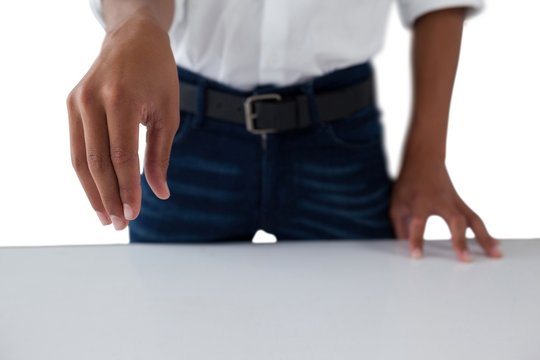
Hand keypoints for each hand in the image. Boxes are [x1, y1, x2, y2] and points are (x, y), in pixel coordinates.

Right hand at [67, 11, 179, 229]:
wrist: (133, 40)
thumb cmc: (157, 75)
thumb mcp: (168, 113)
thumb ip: (161, 154)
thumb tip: (160, 193)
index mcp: (122, 99)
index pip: (121, 156)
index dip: (127, 189)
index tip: (133, 215)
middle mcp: (93, 100)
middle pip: (96, 162)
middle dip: (108, 197)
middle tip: (119, 225)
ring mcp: (77, 101)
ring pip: (80, 159)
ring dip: (92, 192)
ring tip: (105, 217)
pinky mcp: (71, 104)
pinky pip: (76, 146)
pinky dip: (86, 173)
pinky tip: (97, 192)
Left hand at [390, 161, 501, 261]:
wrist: (423, 160)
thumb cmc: (408, 184)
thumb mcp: (396, 204)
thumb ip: (399, 227)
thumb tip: (403, 250)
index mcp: (420, 201)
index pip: (417, 222)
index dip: (416, 240)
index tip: (416, 256)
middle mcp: (441, 201)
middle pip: (454, 220)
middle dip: (460, 240)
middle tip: (466, 260)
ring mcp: (455, 202)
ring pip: (473, 219)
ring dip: (484, 238)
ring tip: (495, 256)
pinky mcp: (462, 205)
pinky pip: (476, 219)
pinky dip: (486, 233)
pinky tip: (495, 246)